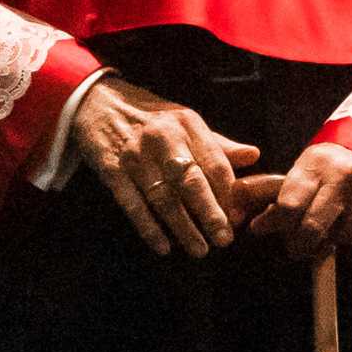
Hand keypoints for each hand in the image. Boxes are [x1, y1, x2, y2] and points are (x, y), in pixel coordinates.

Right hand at [68, 72, 258, 256]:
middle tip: (224, 240)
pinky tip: (163, 246)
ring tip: (200, 250)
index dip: (228, 194)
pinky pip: (133, 205)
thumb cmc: (150, 117)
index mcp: (187, 124)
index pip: (215, 163)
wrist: (98, 101)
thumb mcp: (185, 121)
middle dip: (210, 215)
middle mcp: (163, 138)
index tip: (238, 218)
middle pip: (192, 182)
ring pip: (164, 198)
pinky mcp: (112, 170)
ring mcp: (136, 156)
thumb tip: (254, 156)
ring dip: (183, 228)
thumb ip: (217, 143)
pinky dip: (148, 228)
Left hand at [250, 140, 351, 254]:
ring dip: (331, 239)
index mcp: (317, 164)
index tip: (267, 229)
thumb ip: (268, 195)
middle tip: (297, 246)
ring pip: (341, 238)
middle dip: (300, 245)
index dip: (275, 225)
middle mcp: (346, 175)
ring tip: (330, 224)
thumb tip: (245, 224)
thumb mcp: (299, 171)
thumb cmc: (327, 166)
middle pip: (313, 229)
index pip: (289, 206)